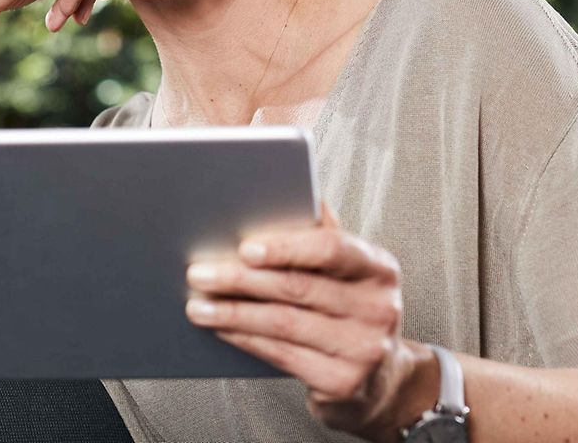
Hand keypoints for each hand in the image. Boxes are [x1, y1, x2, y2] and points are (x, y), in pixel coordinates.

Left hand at [184, 201, 425, 440]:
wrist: (380, 378)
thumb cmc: (350, 309)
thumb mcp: (348, 270)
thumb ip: (320, 234)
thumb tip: (279, 193)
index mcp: (378, 267)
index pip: (331, 249)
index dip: (285, 247)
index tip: (244, 247)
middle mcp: (378, 307)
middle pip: (297, 287)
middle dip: (240, 279)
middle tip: (198, 273)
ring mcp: (363, 348)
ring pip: (283, 323)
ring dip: (232, 312)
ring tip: (197, 305)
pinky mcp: (343, 383)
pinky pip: (282, 354)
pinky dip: (245, 339)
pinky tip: (221, 329)